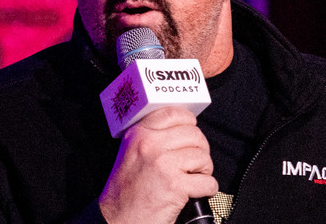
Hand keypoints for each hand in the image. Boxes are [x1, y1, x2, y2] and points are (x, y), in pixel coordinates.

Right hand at [98, 106, 217, 223]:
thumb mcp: (130, 153)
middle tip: (194, 163)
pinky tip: (196, 192)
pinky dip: (207, 188)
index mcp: (139, 134)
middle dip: (200, 150)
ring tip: (193, 178)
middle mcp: (150, 144)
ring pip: (203, 157)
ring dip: (204, 170)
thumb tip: (182, 128)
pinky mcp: (175, 185)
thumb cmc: (125, 191)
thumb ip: (151, 137)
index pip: (174, 113)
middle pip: (194, 135)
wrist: (117, 219)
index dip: (189, 122)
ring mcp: (163, 164)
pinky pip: (208, 181)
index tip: (191, 132)